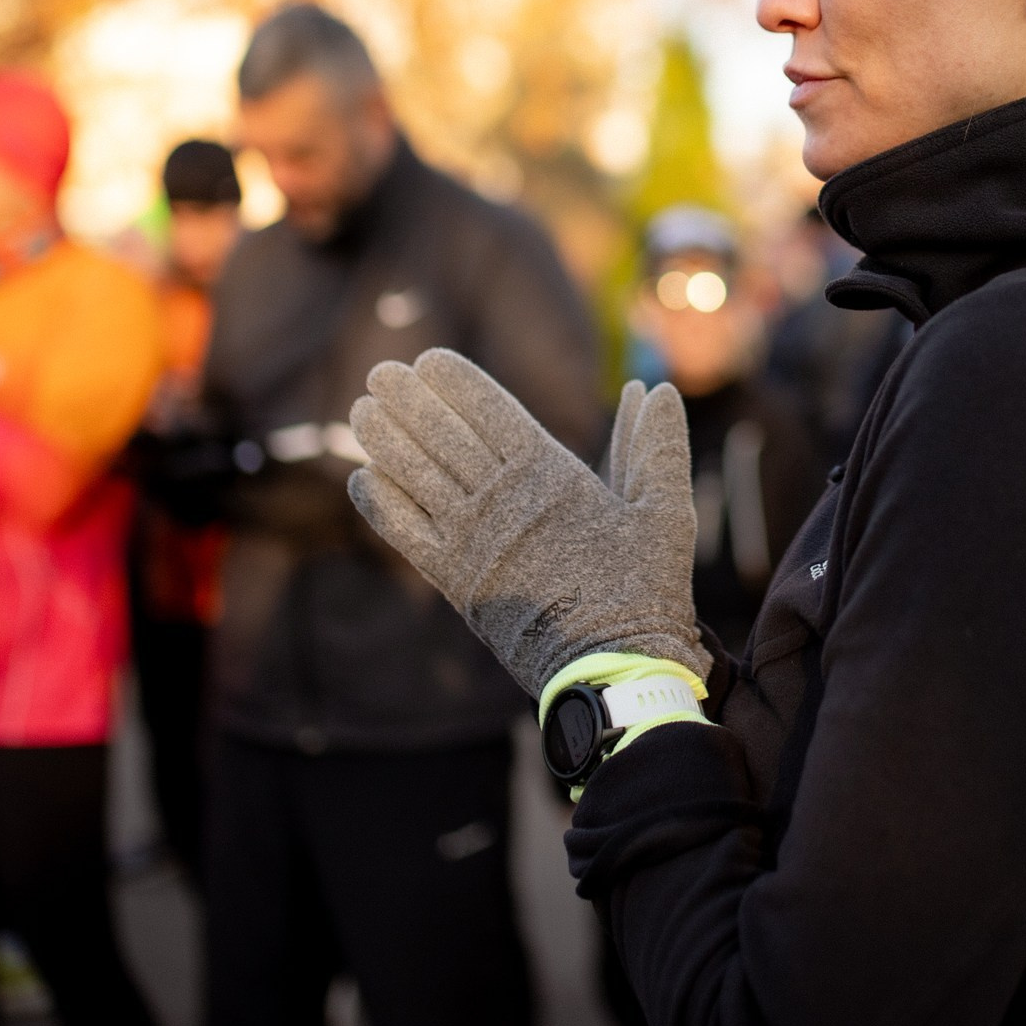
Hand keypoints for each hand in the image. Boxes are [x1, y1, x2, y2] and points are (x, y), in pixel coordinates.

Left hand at [347, 350, 701, 698]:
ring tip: (361, 412)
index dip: (458, 384)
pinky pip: (406, 534)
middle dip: (410, 402)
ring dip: (387, 442)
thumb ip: (655, 448)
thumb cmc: (645, 588)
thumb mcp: (664, 512)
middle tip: (380, 373)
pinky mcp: (457, 582)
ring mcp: (473, 543)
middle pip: (445, 438)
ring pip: (418, 479)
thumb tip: (657, 389)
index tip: (429, 359)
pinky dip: (381, 504)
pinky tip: (363, 478)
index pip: (492, 414)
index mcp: (551, 477)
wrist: (612, 666)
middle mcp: (502, 503)